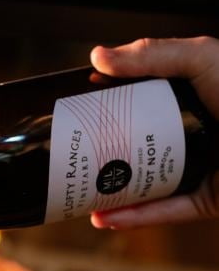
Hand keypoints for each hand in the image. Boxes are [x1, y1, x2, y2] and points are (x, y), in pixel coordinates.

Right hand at [89, 36, 218, 228]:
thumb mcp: (204, 58)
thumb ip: (153, 53)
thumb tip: (97, 56)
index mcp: (192, 98)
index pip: (140, 101)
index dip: (106, 105)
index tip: (74, 108)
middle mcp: (195, 133)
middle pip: (137, 145)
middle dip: (100, 152)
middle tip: (67, 152)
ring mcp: (201, 169)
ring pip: (146, 184)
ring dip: (108, 193)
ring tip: (76, 193)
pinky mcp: (210, 201)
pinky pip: (166, 212)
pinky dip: (134, 217)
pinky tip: (102, 216)